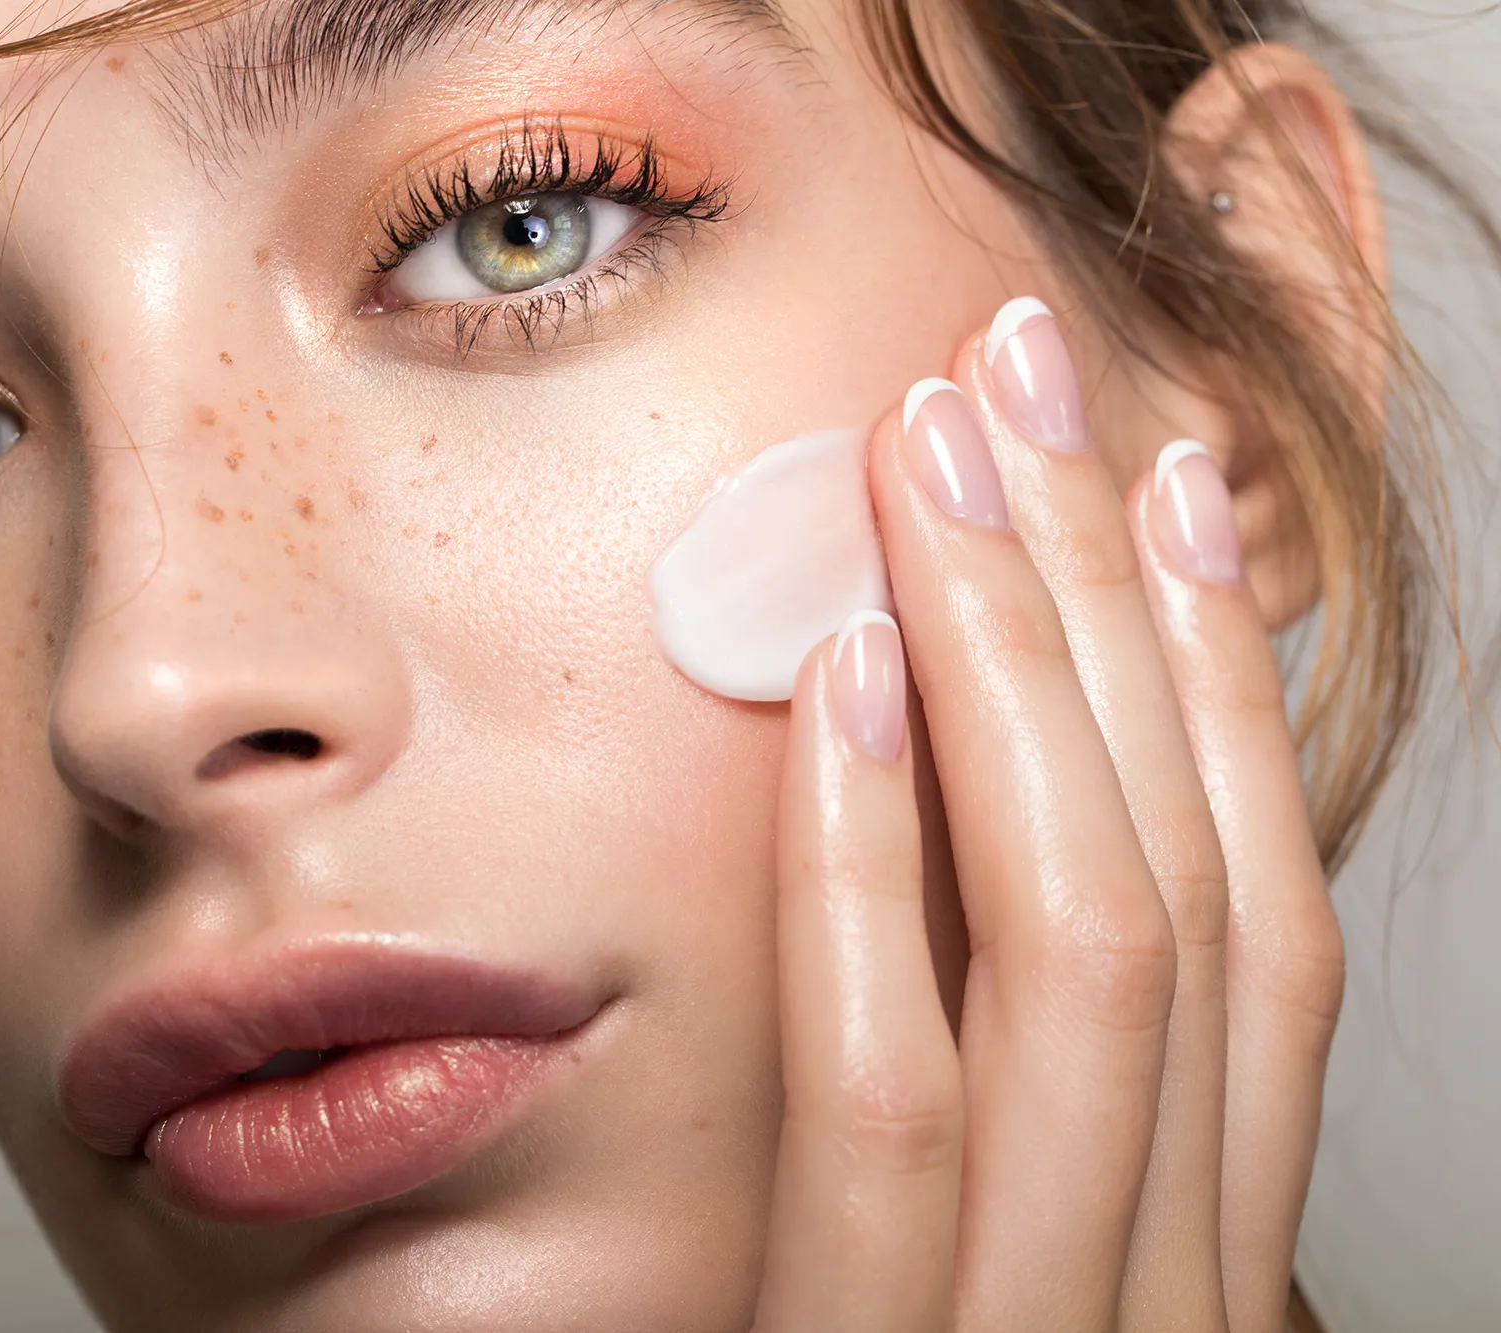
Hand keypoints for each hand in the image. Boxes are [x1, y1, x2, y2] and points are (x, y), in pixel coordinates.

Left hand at [752, 300, 1343, 1331]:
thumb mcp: (974, 1278)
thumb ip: (1001, 1111)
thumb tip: (964, 857)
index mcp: (1178, 1247)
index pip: (1244, 928)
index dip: (1214, 689)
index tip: (1158, 484)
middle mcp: (1152, 1281)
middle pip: (1180, 895)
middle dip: (1118, 614)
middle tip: (1039, 378)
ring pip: (1086, 966)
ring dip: (1024, 685)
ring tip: (951, 465)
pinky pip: (893, 1109)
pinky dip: (878, 882)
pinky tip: (854, 693)